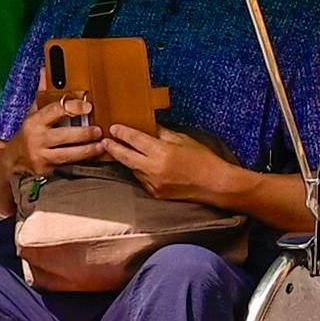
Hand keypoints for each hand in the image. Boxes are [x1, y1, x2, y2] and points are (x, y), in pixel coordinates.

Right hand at [19, 94, 113, 175]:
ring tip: (101, 146)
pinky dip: (81, 161)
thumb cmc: (26, 134)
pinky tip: (92, 157)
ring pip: (68, 154)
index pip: (55, 110)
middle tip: (99, 130)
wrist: (11, 160)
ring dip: (87, 150)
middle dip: (85, 133)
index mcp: (34, 122)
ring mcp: (41, 156)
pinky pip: (67, 165)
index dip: (73, 107)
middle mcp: (37, 139)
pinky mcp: (46, 170)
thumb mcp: (31, 112)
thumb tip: (45, 71)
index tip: (88, 106)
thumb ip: (42, 93)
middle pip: (65, 135)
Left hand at [98, 122, 239, 209]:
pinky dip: (139, 171)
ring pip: (132, 169)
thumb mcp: (184, 140)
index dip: (122, 133)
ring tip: (121, 151)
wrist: (214, 185)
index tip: (114, 128)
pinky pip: (141, 180)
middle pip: (125, 156)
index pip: (135, 140)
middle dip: (113, 148)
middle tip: (105, 141)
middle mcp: (153, 168)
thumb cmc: (203, 160)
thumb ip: (163, 133)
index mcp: (161, 152)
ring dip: (127, 160)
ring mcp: (152, 183)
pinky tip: (141, 166)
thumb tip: (149, 127)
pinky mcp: (155, 193)